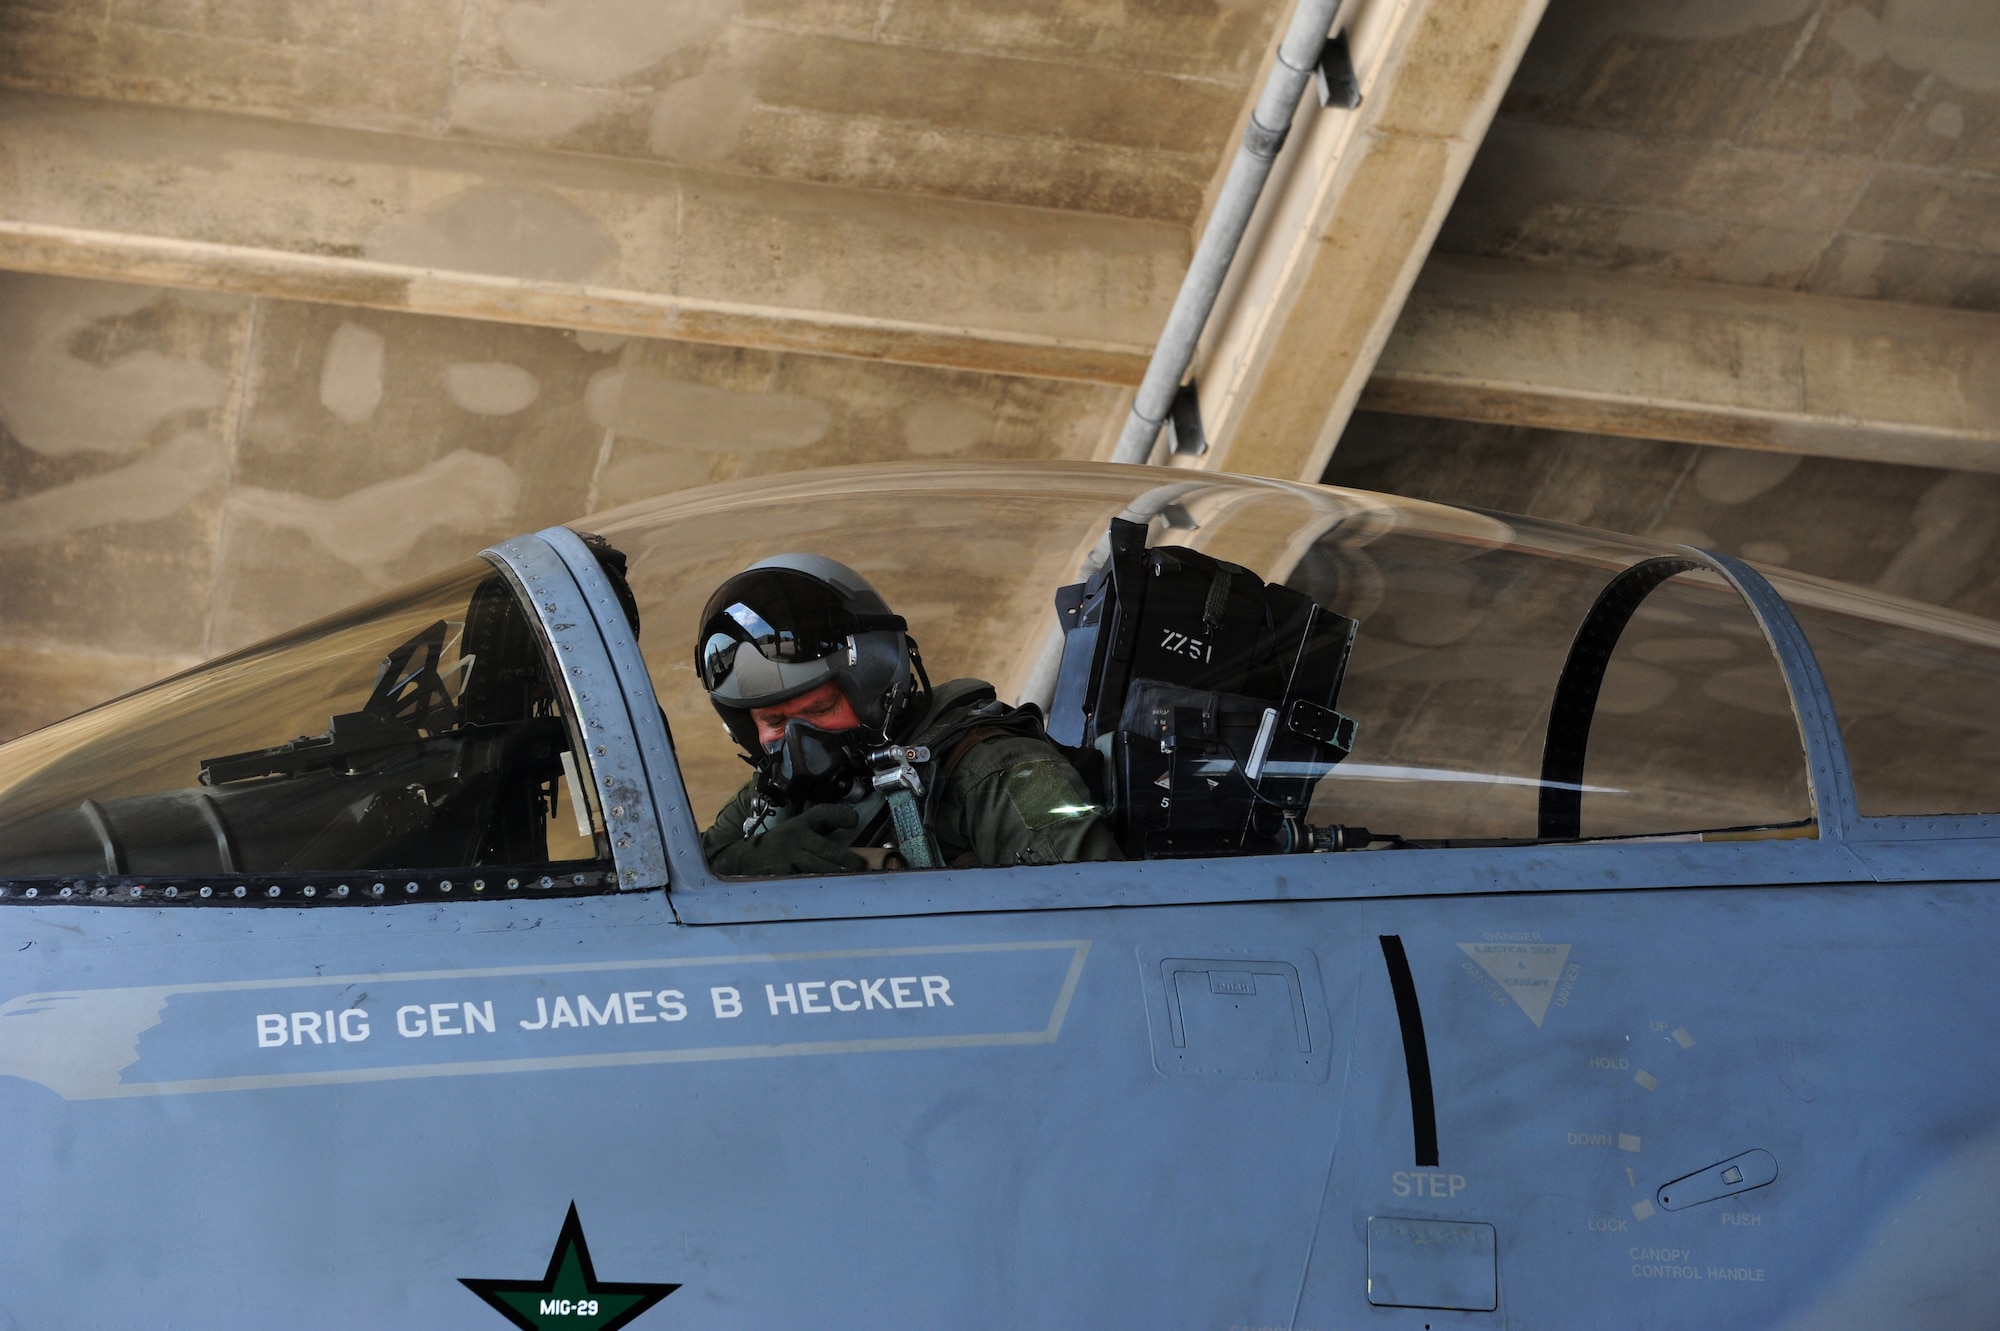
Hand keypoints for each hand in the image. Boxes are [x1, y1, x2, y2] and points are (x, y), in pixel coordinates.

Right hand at [711, 803, 863, 875]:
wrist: (745, 860)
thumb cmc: (781, 846)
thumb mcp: (799, 829)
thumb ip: (824, 827)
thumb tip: (854, 823)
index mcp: (801, 825)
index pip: (821, 815)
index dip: (839, 815)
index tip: (854, 821)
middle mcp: (793, 838)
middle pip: (825, 850)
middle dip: (845, 859)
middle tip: (861, 866)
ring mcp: (785, 857)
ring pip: (816, 868)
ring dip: (833, 875)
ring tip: (852, 884)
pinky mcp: (778, 874)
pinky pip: (801, 882)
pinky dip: (815, 888)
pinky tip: (827, 895)